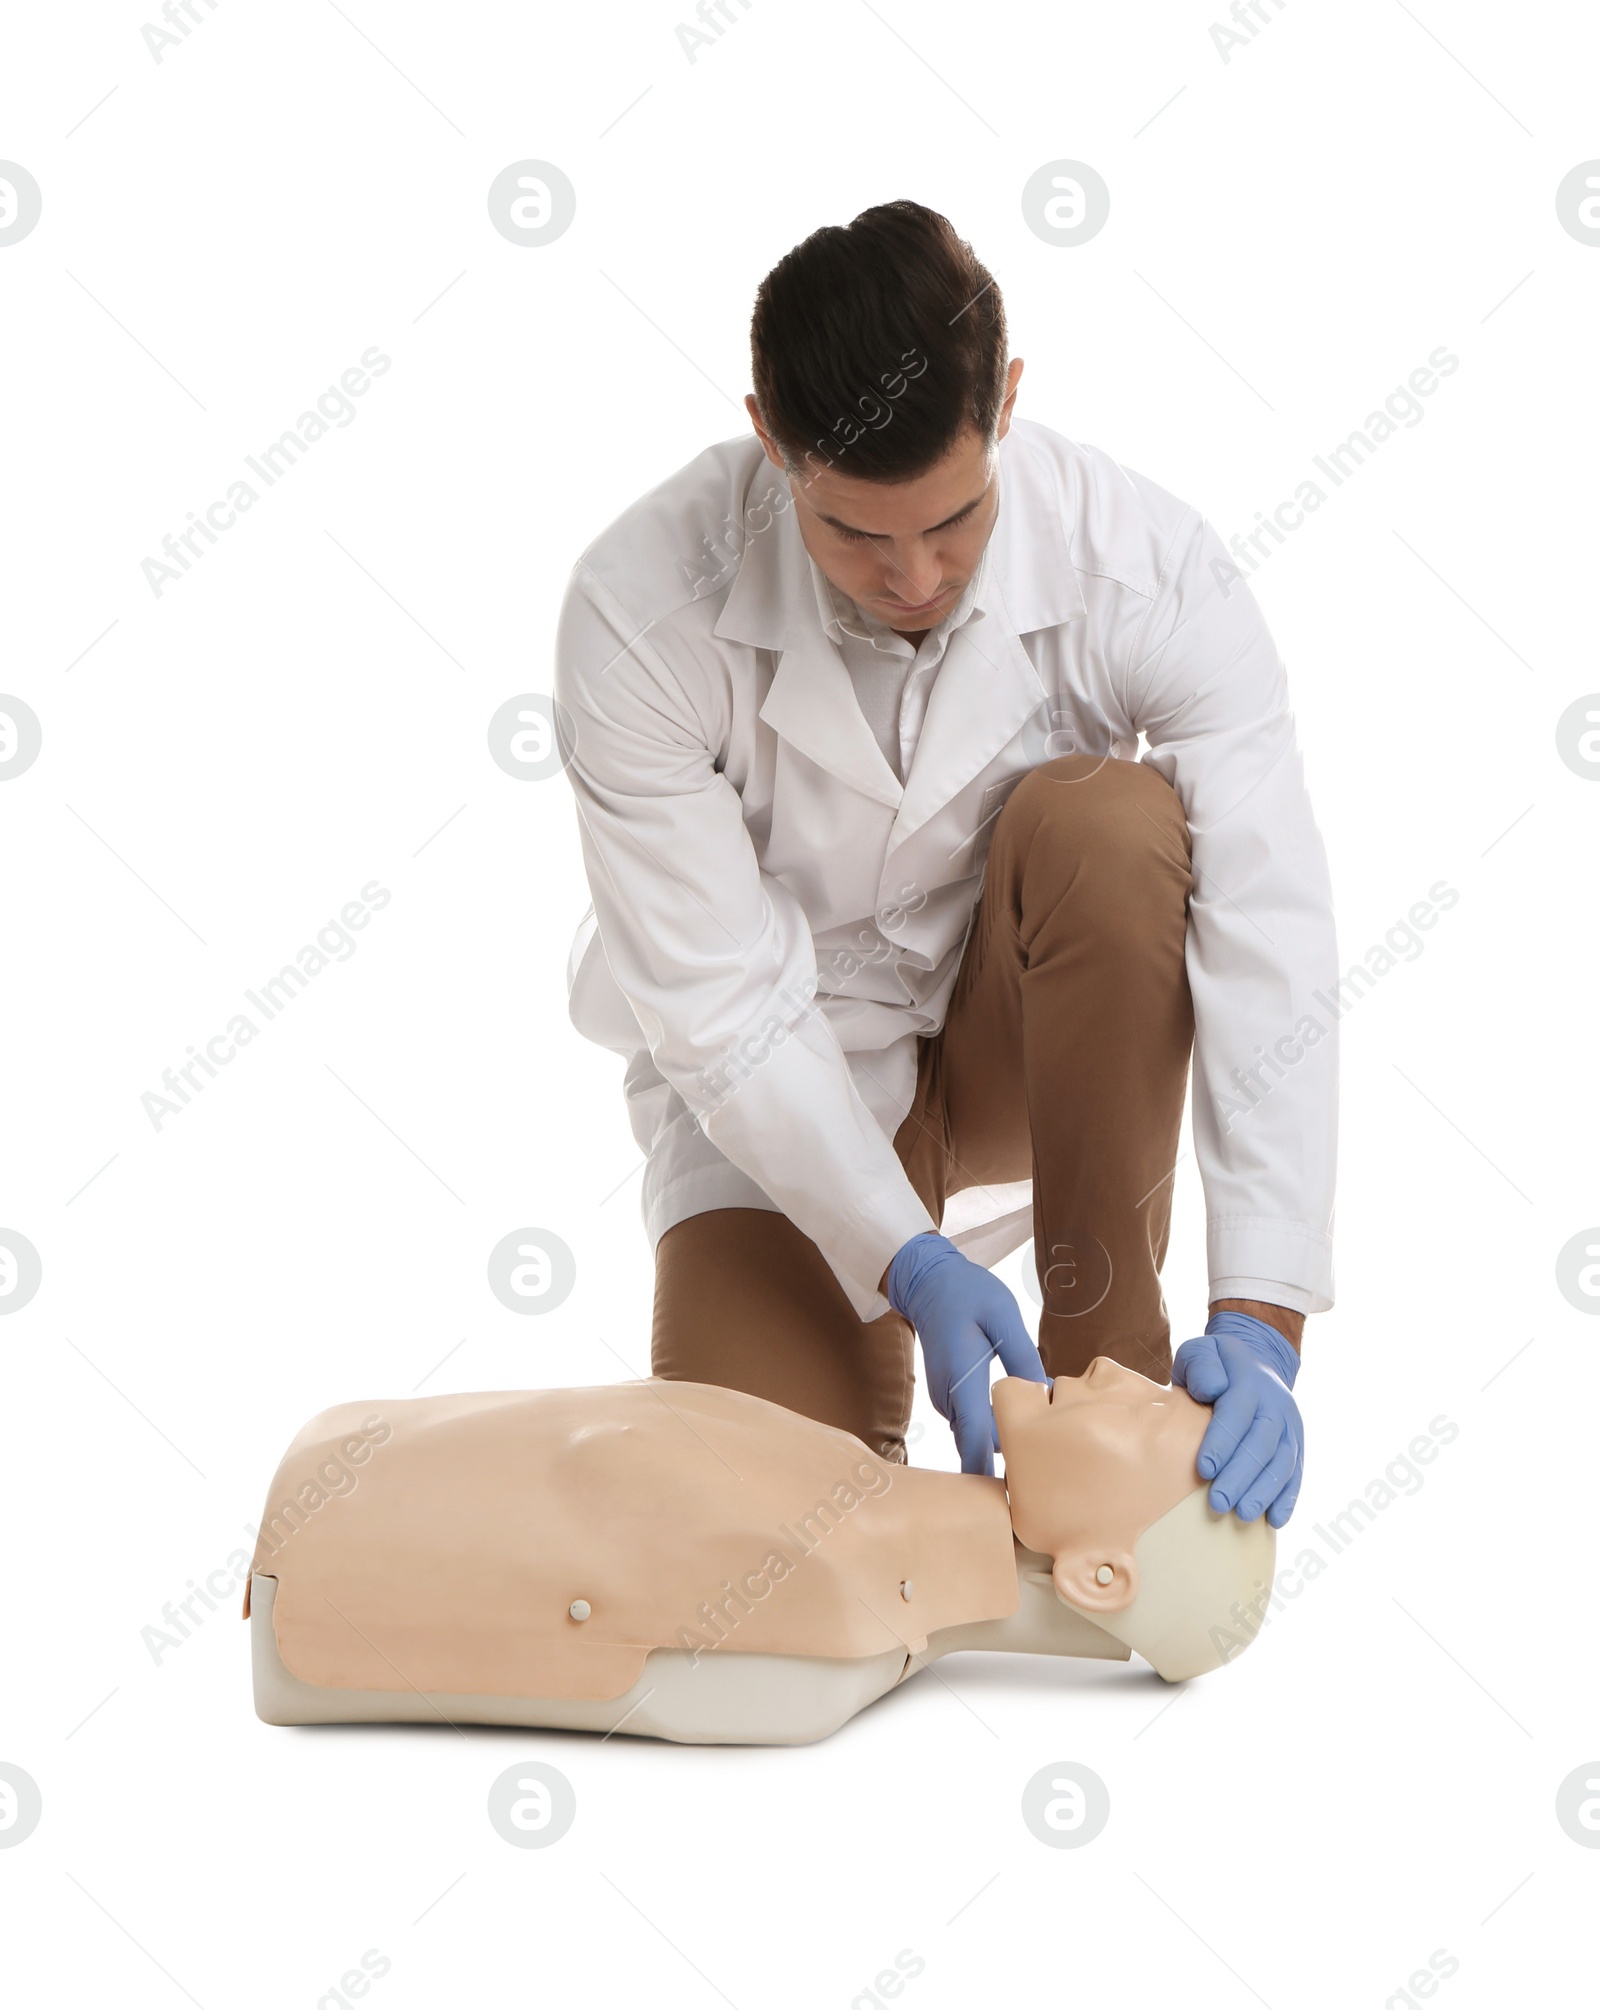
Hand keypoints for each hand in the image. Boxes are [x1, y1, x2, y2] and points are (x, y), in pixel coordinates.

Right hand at [885, 1233, 1047, 1475]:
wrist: (927, 1283)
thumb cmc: (966, 1293)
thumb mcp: (1003, 1315)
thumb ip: (1023, 1355)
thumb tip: (1045, 1395)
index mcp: (962, 1378)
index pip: (976, 1437)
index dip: (991, 1471)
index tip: (1011, 1500)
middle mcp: (951, 1398)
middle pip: (978, 1446)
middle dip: (1007, 1466)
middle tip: (1047, 1483)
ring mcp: (949, 1400)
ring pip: (978, 1437)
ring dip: (1004, 1447)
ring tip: (1043, 1460)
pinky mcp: (953, 1397)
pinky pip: (975, 1425)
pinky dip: (996, 1432)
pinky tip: (1025, 1429)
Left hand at [1172, 1310, 1303, 1526]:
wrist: (1255, 1361)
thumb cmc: (1215, 1365)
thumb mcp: (1202, 1352)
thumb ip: (1202, 1366)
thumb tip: (1212, 1389)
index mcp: (1249, 1380)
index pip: (1237, 1413)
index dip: (1222, 1442)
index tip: (1204, 1469)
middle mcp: (1276, 1403)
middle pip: (1262, 1443)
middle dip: (1241, 1475)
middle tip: (1219, 1503)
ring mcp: (1290, 1425)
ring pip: (1282, 1461)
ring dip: (1264, 1491)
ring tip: (1244, 1516)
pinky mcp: (1297, 1444)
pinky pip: (1296, 1472)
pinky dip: (1288, 1497)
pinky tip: (1276, 1520)